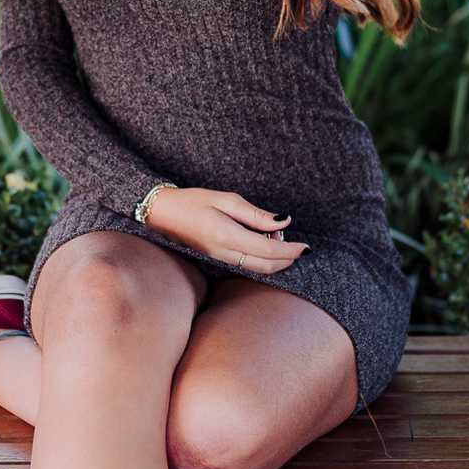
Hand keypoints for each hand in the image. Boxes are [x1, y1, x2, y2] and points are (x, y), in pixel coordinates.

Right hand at [145, 187, 307, 274]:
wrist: (162, 214)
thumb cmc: (192, 201)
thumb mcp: (226, 199)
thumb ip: (256, 214)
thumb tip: (283, 222)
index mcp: (226, 236)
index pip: (268, 251)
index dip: (291, 250)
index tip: (306, 247)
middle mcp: (223, 253)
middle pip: (266, 266)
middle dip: (286, 258)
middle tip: (293, 241)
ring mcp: (218, 260)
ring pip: (257, 269)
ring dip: (274, 259)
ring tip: (274, 237)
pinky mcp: (216, 261)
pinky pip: (245, 266)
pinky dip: (261, 259)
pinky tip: (260, 242)